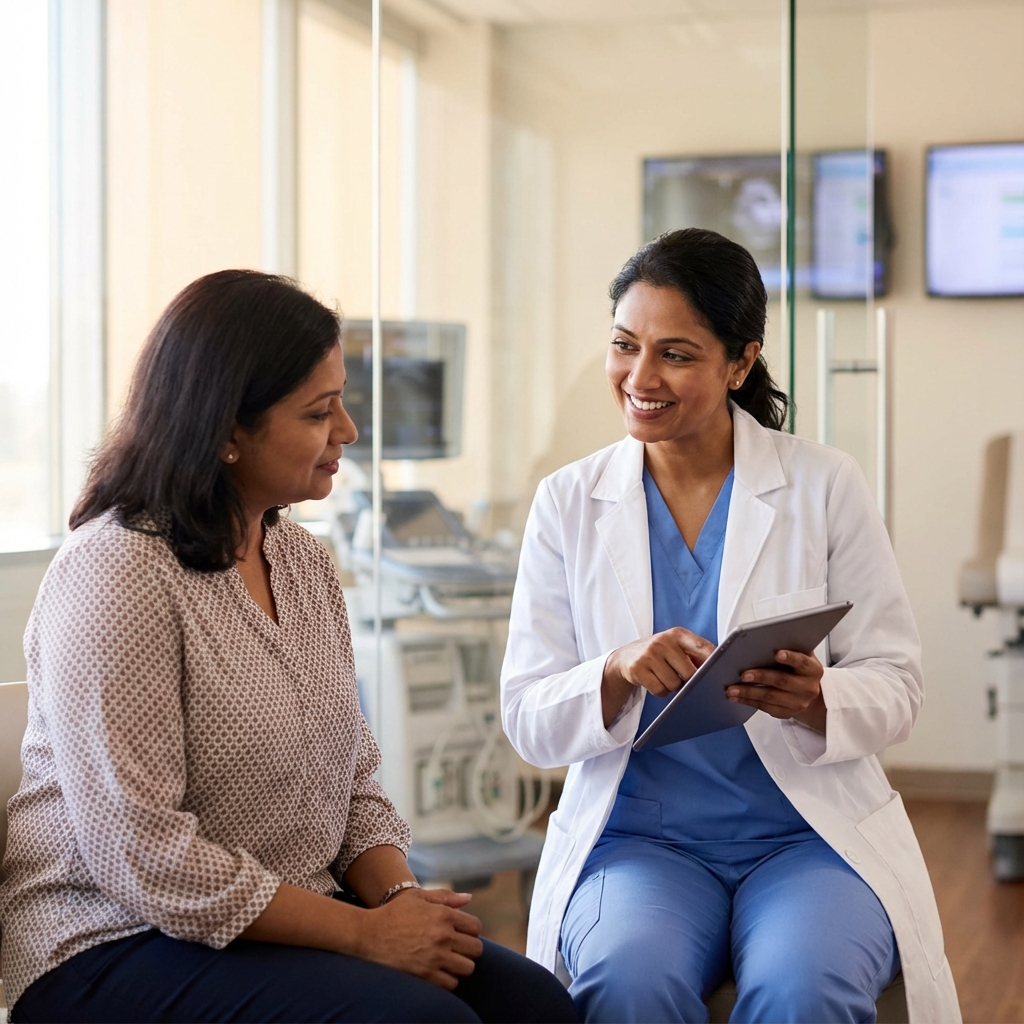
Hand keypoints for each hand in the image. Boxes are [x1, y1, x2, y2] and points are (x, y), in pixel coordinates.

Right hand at [355, 887, 483, 989]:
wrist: (369, 934)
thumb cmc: (394, 913)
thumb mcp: (418, 897)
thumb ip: (445, 897)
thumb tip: (469, 898)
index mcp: (443, 915)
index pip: (476, 927)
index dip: (471, 930)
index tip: (461, 932)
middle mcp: (443, 936)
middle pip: (476, 949)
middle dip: (469, 948)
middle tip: (456, 947)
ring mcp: (435, 957)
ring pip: (467, 968)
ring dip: (460, 964)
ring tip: (449, 960)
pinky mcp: (425, 974)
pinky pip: (451, 983)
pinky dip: (448, 979)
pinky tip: (439, 970)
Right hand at [602, 627, 714, 725]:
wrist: (626, 657)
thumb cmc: (659, 653)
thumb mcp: (676, 646)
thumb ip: (696, 653)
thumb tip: (718, 668)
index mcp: (677, 634)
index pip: (702, 646)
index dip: (714, 660)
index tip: (720, 669)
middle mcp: (663, 641)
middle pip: (689, 672)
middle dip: (687, 680)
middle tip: (680, 676)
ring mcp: (649, 654)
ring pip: (674, 684)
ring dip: (672, 686)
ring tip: (665, 677)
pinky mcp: (638, 668)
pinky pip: (660, 690)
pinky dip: (661, 691)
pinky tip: (655, 681)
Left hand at [725, 649, 826, 732]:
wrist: (807, 690)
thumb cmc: (797, 667)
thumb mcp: (799, 654)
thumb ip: (787, 646)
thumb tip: (762, 638)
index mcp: (812, 669)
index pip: (802, 662)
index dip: (790, 657)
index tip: (777, 653)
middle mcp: (808, 688)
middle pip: (782, 681)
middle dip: (761, 677)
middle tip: (743, 674)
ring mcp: (798, 703)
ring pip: (771, 697)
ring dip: (749, 692)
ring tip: (732, 688)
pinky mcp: (786, 713)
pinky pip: (765, 708)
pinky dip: (748, 702)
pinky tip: (736, 697)